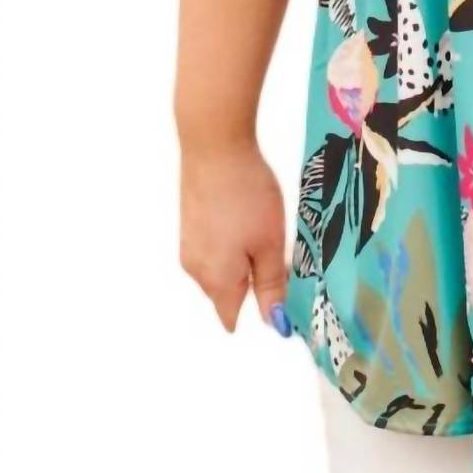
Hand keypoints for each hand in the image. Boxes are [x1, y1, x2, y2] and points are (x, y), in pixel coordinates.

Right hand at [179, 139, 290, 333]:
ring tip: (267, 232)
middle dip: (254, 284)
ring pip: (221, 269)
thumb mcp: (269, 243)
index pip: (231, 316)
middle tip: (283, 255)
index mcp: (216, 280)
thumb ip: (270, 285)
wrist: (214, 148)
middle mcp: (195, 269)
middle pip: (227, 293)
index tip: (283, 299)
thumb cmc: (248, 197)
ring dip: (244, 261)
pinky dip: (232, 244)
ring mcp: (188, 246)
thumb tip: (273, 324)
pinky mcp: (190, 225)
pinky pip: (214, 249)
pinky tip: (248, 219)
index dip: (258, 312)